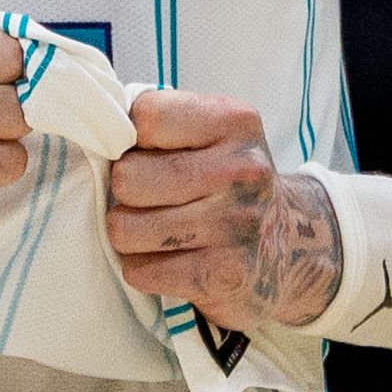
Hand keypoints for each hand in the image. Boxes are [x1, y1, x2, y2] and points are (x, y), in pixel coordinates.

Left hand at [103, 86, 343, 337]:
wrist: (292, 249)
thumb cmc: (229, 184)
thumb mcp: (214, 135)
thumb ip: (163, 124)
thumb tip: (99, 131)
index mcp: (235, 123)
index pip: (146, 116)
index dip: (128, 137)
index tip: (143, 152)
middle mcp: (241, 169)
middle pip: (127, 177)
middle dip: (124, 192)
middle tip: (146, 198)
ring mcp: (234, 224)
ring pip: (125, 229)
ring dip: (128, 234)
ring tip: (154, 230)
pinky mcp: (222, 275)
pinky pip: (140, 270)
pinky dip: (143, 268)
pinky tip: (168, 259)